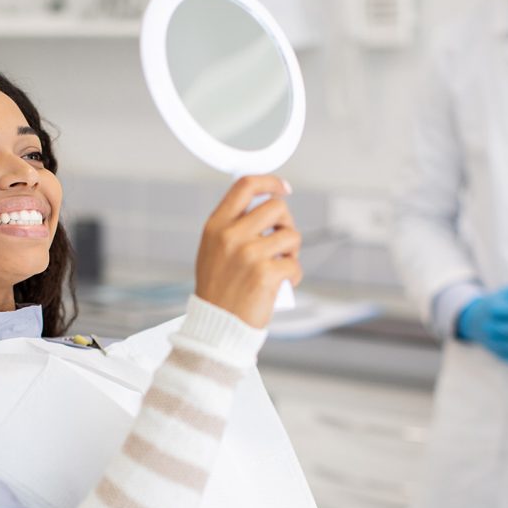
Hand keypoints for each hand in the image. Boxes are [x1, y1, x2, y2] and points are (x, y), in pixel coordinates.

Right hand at [194, 175, 300, 328]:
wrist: (216, 326)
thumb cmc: (218, 291)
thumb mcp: (212, 251)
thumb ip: (232, 227)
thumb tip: (265, 205)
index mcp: (216, 226)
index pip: (245, 186)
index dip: (269, 181)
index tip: (283, 188)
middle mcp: (231, 236)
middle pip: (276, 207)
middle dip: (286, 223)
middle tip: (283, 241)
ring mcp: (249, 254)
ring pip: (291, 235)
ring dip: (292, 251)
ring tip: (281, 265)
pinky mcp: (266, 274)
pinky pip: (294, 264)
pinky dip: (293, 275)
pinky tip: (282, 284)